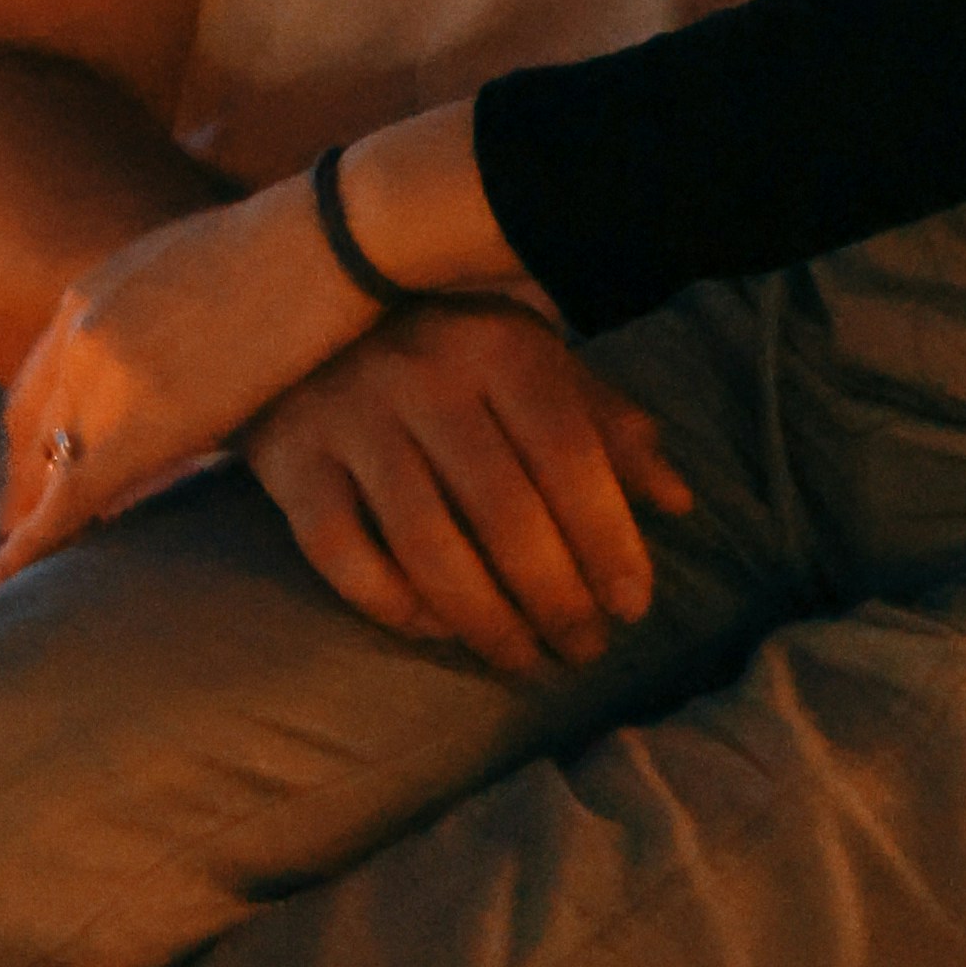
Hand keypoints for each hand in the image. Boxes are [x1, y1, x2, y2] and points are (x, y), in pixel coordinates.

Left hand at [0, 186, 371, 581]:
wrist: (332, 241)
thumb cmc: (308, 255)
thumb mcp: (216, 280)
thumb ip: (187, 324)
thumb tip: (215, 364)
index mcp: (97, 291)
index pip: (45, 379)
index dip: (40, 433)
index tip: (43, 473)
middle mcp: (79, 329)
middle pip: (28, 424)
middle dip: (24, 480)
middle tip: (24, 532)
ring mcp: (98, 375)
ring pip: (44, 465)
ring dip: (33, 516)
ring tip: (24, 568)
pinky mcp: (132, 425)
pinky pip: (63, 501)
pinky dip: (26, 547)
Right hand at [246, 302, 695, 675]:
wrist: (305, 307)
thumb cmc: (446, 349)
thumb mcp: (531, 360)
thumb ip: (602, 425)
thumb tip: (677, 502)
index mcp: (496, 344)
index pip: (568, 454)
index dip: (608, 540)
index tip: (632, 607)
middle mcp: (422, 373)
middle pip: (503, 512)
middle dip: (555, 598)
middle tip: (584, 651)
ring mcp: (348, 415)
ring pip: (426, 546)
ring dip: (485, 621)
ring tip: (523, 659)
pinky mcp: (288, 456)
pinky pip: (341, 553)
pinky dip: (393, 604)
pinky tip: (436, 629)